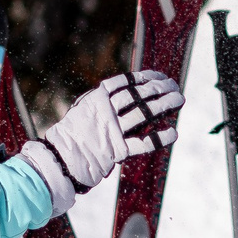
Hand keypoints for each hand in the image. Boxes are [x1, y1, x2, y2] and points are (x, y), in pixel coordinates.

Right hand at [13, 70, 182, 198]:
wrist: (58, 161)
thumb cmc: (69, 137)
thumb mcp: (82, 112)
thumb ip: (100, 104)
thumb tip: (121, 96)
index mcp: (96, 100)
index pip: (125, 83)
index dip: (144, 77)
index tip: (159, 76)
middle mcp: (105, 112)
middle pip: (138, 95)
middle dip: (159, 89)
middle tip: (175, 86)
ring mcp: (112, 131)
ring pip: (143, 113)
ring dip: (164, 105)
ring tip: (179, 100)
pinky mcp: (117, 151)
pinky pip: (143, 142)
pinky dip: (159, 138)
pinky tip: (173, 132)